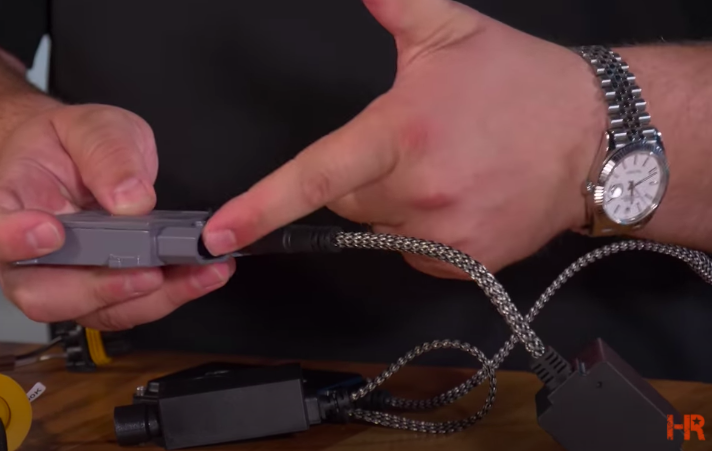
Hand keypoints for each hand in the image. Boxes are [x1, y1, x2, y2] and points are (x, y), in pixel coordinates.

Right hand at [0, 105, 234, 328]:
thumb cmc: (67, 148)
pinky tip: (202, 274)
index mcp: (1, 202)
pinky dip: (171, 296)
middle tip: (145, 270)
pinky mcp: (98, 298)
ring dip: (149, 299)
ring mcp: (59, 284)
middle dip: (97, 288)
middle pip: (38, 295)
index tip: (49, 232)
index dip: (6, 238)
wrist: (72, 166)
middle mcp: (21, 257)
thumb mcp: (90, 125)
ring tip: (195, 271)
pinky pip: (128, 310)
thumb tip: (131, 199)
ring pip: (91, 313)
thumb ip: (106, 151)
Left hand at [201, 0, 604, 277]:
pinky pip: (414, 251)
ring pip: (380, 227)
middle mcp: (417, 193)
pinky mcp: (464, 263)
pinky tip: (459, 196)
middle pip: (346, 200)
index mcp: (400, 135)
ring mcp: (443, 235)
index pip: (316, 175)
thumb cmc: (520, 83)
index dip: (262, 205)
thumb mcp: (450, 31)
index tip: (220, 232)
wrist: (599, 138)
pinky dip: (423, 229)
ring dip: (395, 202)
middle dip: (361, 176)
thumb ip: (393, 5)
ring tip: (444, 166)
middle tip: (411, 144)